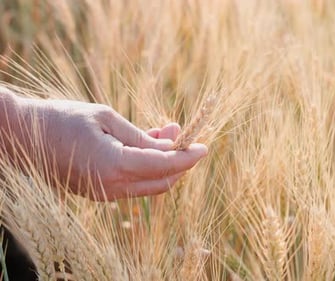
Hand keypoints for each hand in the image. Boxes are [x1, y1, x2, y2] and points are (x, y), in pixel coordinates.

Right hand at [2, 90, 206, 200]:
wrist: (22, 137)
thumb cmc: (62, 119)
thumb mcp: (107, 118)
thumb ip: (142, 136)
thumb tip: (173, 144)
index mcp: (114, 165)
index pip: (164, 167)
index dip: (188, 158)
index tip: (204, 147)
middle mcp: (112, 187)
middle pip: (162, 180)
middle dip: (180, 160)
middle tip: (182, 133)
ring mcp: (105, 194)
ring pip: (149, 184)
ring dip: (164, 162)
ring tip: (163, 132)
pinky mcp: (100, 192)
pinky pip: (134, 184)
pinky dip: (147, 167)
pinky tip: (146, 144)